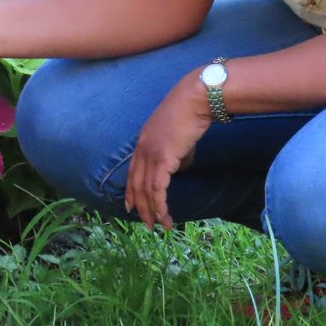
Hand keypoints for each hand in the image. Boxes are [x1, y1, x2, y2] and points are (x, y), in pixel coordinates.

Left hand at [125, 72, 211, 230]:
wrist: (195, 99)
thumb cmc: (190, 112)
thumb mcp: (177, 136)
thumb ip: (174, 153)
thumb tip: (178, 167)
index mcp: (142, 142)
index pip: (132, 172)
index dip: (130, 191)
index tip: (130, 206)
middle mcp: (142, 149)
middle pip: (136, 184)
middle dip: (140, 207)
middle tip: (146, 224)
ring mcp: (150, 154)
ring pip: (145, 190)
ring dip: (152, 211)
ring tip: (158, 226)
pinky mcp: (163, 159)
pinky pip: (158, 188)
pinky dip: (160, 205)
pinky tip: (165, 215)